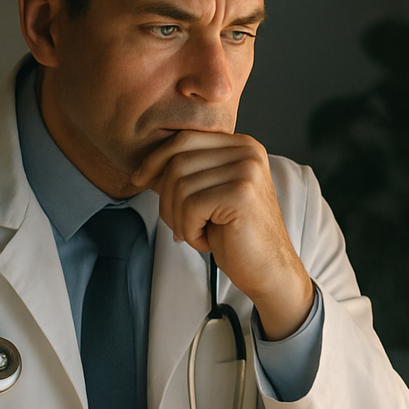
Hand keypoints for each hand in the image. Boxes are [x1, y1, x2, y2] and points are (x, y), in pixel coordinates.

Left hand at [130, 130, 313, 339]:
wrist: (269, 270)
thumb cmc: (236, 235)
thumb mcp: (210, 194)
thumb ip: (188, 173)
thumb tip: (146, 168)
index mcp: (241, 145)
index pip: (184, 138)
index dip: (155, 160)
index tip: (139, 180)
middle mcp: (247, 151)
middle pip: (178, 161)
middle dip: (166, 196)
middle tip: (177, 224)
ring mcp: (247, 170)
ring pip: (181, 186)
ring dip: (178, 218)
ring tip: (198, 232)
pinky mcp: (241, 194)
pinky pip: (191, 207)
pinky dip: (190, 231)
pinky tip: (206, 240)